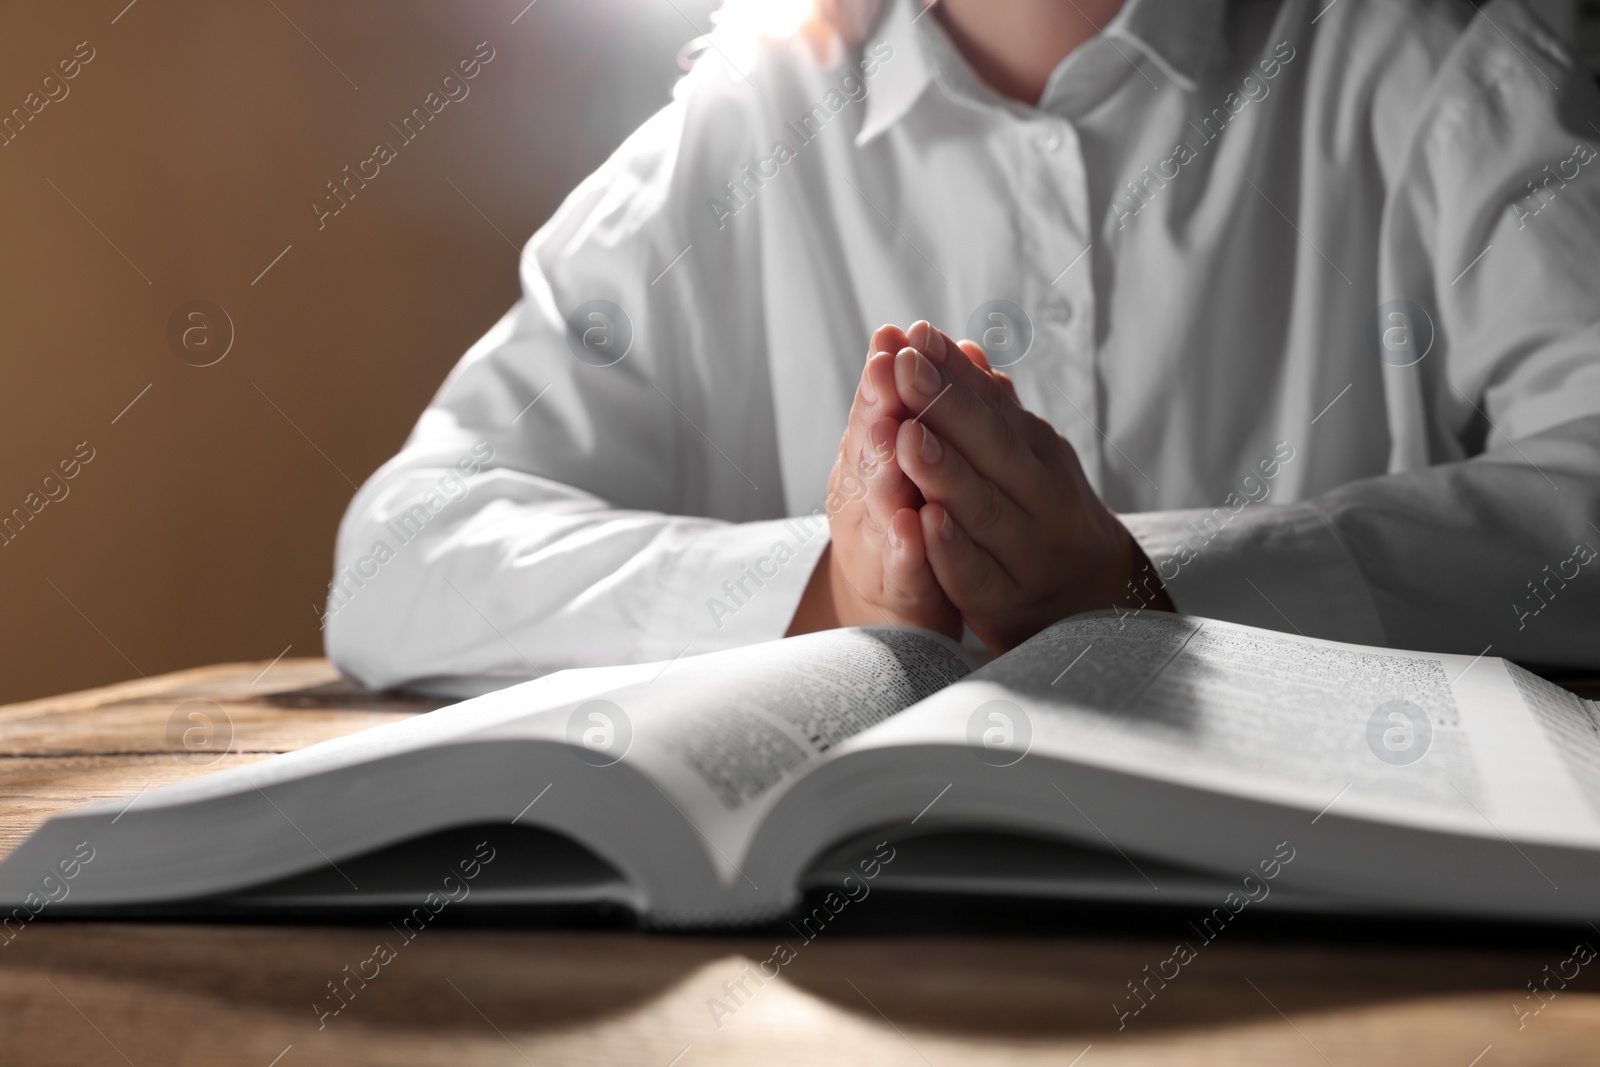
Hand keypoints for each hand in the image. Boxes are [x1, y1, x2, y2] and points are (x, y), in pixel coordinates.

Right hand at [788, 325, 961, 638]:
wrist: (904, 603)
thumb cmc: (909, 514)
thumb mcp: (906, 451)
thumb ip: (910, 402)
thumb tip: (921, 334)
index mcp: (870, 456)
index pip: (876, 408)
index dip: (884, 374)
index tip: (894, 336)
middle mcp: (862, 495)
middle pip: (869, 447)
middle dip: (879, 406)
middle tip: (889, 370)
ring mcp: (876, 545)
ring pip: (879, 504)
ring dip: (885, 469)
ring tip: (893, 435)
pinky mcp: (899, 593)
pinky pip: (902, 570)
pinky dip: (905, 548)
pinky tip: (913, 526)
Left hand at [890, 320, 1172, 652]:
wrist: (1092, 602)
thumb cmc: (1042, 513)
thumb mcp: (1026, 457)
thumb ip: (992, 410)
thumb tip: (963, 347)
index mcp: (1038, 452)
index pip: (993, 405)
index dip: (954, 371)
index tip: (916, 334)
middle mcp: (1039, 495)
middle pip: (990, 446)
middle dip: (944, 404)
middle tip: (903, 366)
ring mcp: (1025, 550)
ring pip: (981, 507)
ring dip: (943, 471)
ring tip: (906, 435)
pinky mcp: (1004, 600)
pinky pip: (976, 573)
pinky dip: (952, 548)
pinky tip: (925, 522)